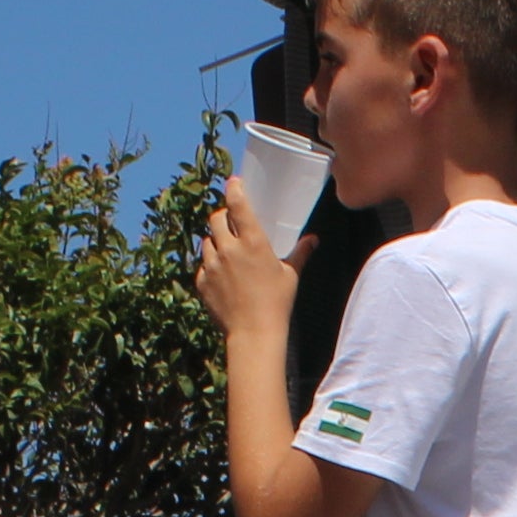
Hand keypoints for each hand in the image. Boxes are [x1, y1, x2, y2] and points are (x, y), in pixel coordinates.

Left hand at [194, 185, 299, 343]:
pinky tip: (223, 275)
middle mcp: (229, 249)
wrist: (254, 334)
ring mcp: (213, 265)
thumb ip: (301, 253)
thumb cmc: (277, 303)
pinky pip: (203, 265)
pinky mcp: (202, 281)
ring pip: (207, 241)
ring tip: (227, 251)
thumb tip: (313, 239)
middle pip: (216, 218)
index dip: (234, 189)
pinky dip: (211, 265)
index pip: (237, 203)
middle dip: (223, 216)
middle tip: (231, 222)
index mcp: (252, 242)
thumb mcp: (291, 275)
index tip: (234, 183)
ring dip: (215, 240)